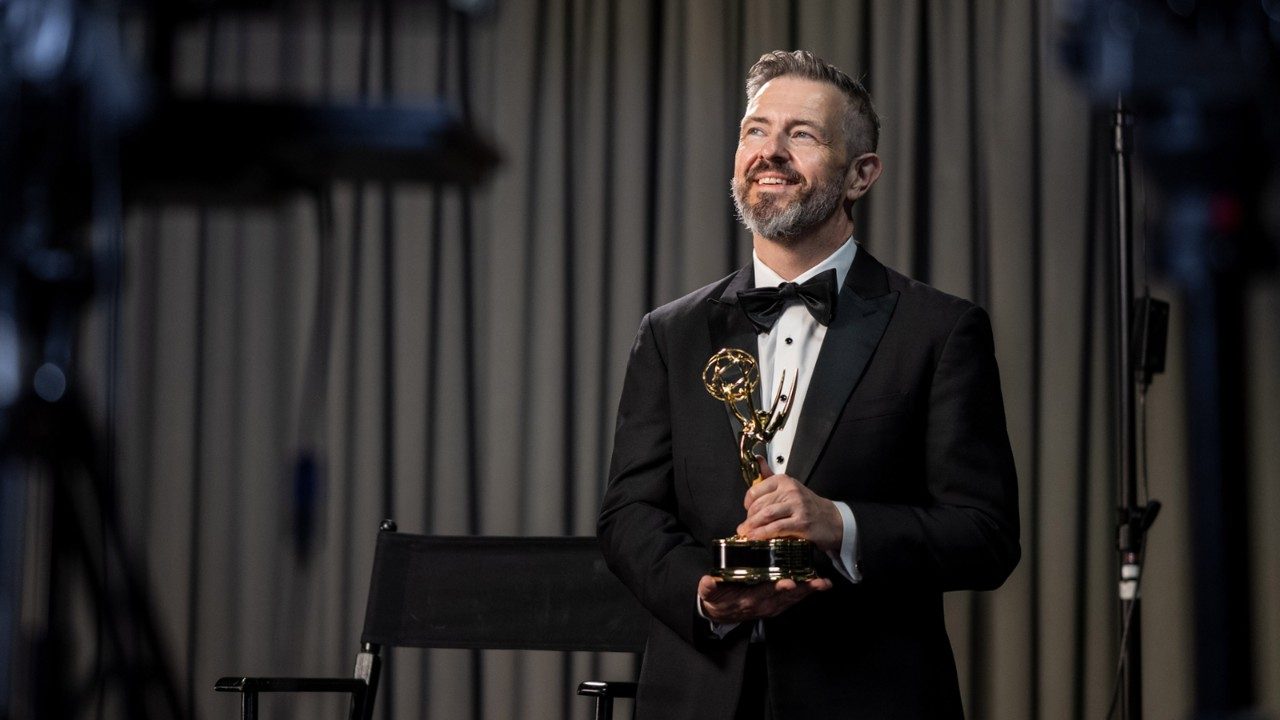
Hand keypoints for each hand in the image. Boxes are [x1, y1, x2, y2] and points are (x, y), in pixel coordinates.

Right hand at [697, 574, 832, 623]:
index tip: (788, 582)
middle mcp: (763, 606)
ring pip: (793, 599)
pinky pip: (794, 600)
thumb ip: (708, 587)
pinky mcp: (777, 606)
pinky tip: (819, 585)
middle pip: (785, 598)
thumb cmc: (717, 598)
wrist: (720, 614)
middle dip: (802, 589)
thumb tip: (708, 581)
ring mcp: (772, 607)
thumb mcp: (709, 593)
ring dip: (809, 591)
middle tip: (817, 581)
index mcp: (748, 601)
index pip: (764, 593)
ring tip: (824, 583)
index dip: (776, 588)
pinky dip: (807, 593)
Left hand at [737, 459, 843, 552]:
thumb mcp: (789, 487)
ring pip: (766, 515)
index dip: (747, 503)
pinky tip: (757, 537)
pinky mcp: (801, 522)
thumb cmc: (808, 505)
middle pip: (760, 505)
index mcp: (784, 481)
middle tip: (745, 527)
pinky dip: (763, 533)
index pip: (756, 490)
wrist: (832, 520)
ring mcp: (797, 506)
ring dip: (753, 527)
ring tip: (747, 533)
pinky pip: (776, 527)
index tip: (746, 511)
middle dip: (749, 518)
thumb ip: (770, 476)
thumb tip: (757, 460)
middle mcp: (790, 491)